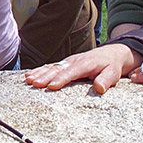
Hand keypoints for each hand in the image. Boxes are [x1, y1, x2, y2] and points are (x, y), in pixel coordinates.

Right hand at [25, 43, 142, 93]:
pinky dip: (39, 71)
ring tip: (28, 80)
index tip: (51, 86)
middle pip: (57, 69)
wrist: (110, 54)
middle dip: (45, 76)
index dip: (61, 79)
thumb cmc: (111, 66)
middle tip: (34, 84)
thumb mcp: (114, 73)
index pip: (71, 72)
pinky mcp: (64, 64)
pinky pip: (50, 67)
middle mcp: (73, 61)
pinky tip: (29, 75)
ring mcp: (67, 62)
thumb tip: (99, 88)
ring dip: (39, 73)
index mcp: (85, 64)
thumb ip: (107, 80)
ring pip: (51, 67)